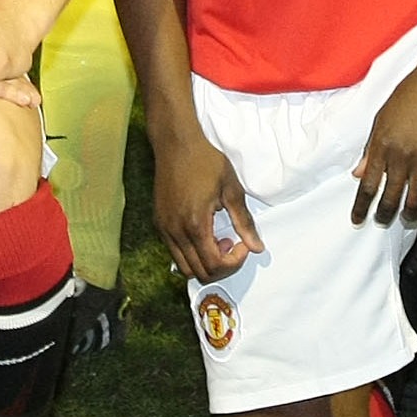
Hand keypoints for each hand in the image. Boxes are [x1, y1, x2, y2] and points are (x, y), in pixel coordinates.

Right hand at [152, 128, 260, 281]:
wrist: (177, 142)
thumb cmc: (205, 160)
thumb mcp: (232, 190)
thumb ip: (244, 222)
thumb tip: (256, 247)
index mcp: (195, 224)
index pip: (214, 265)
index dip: (233, 262)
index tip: (243, 245)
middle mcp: (175, 231)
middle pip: (199, 273)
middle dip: (221, 266)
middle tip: (234, 245)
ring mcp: (164, 229)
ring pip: (184, 267)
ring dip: (205, 261)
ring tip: (219, 239)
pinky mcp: (159, 223)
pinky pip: (175, 252)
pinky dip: (192, 253)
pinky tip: (204, 232)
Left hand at [351, 49, 416, 227]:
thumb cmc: (411, 92)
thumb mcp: (382, 117)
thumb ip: (370, 147)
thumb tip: (358, 172)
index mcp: (382, 144)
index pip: (367, 185)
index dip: (361, 207)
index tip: (357, 219)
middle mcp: (402, 155)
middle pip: (390, 197)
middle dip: (384, 214)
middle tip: (382, 221)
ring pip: (414, 200)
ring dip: (408, 213)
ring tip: (406, 217)